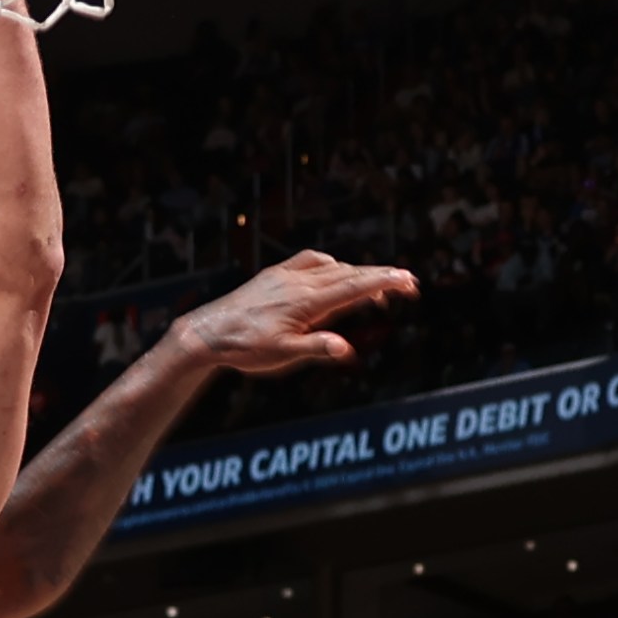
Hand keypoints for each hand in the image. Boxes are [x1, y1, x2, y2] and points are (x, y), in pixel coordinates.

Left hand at [176, 250, 417, 377]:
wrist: (208, 332)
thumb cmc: (245, 348)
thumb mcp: (282, 356)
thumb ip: (316, 349)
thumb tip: (347, 350)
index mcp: (307, 301)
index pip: (355, 286)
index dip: (386, 282)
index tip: (410, 283)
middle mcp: (299, 281)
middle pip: (351, 273)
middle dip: (382, 277)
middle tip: (409, 285)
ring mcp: (286, 274)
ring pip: (334, 267)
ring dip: (359, 274)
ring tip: (377, 292)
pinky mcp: (275, 274)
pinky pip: (311, 262)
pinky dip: (332, 266)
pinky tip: (335, 273)